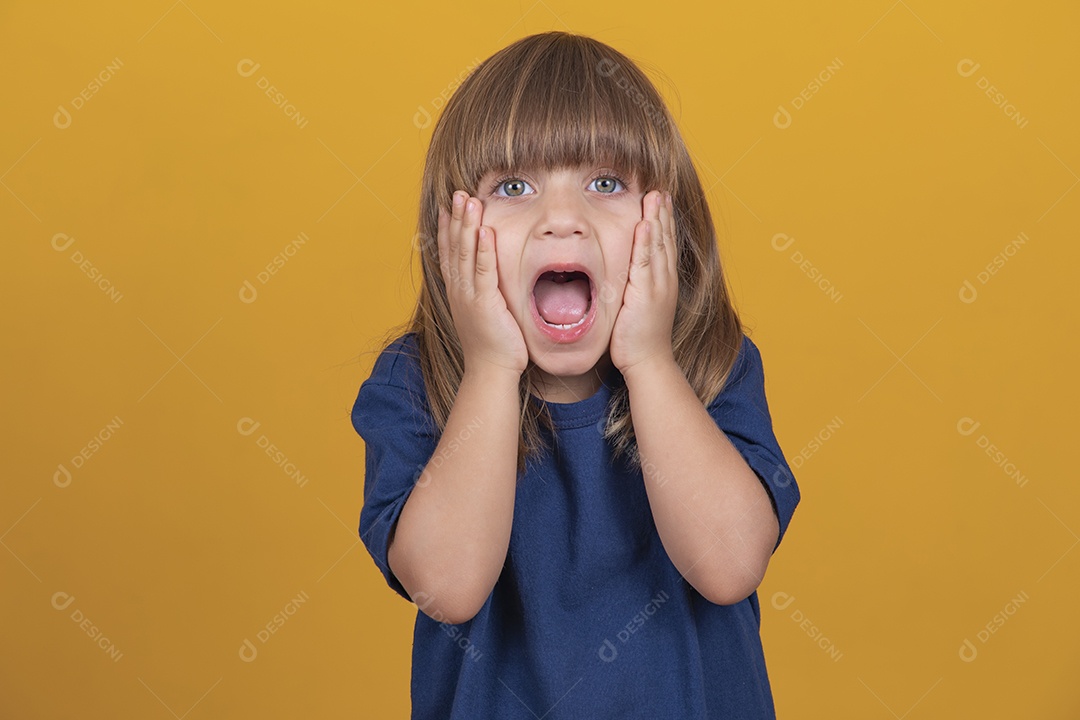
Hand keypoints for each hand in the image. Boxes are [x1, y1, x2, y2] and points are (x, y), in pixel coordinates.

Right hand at [437, 190, 528, 376]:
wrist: (491, 371)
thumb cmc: (492, 345)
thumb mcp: (483, 313)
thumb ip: (484, 293)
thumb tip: (489, 279)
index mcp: (457, 292)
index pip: (449, 253)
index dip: (448, 228)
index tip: (449, 206)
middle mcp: (458, 291)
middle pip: (454, 247)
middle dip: (456, 218)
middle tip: (457, 193)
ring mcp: (469, 296)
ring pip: (466, 254)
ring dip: (467, 225)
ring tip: (468, 200)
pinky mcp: (485, 303)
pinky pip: (483, 271)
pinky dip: (482, 249)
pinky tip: (483, 230)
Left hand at [609, 190, 678, 378]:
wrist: (648, 361)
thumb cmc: (639, 337)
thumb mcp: (639, 305)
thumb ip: (635, 286)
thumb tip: (627, 275)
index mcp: (662, 281)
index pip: (664, 244)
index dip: (663, 220)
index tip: (660, 199)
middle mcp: (664, 280)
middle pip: (665, 239)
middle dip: (663, 212)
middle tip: (660, 188)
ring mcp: (657, 286)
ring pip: (658, 246)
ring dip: (657, 219)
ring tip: (655, 195)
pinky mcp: (646, 294)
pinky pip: (645, 263)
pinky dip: (646, 242)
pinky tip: (645, 225)